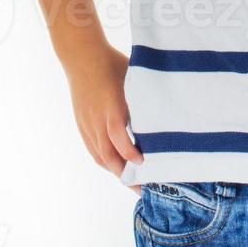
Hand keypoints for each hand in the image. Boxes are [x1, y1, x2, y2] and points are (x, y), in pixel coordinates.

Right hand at [64, 42, 144, 191]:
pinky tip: (117, 168)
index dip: (129, 151)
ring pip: (100, 156)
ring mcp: (87, 124)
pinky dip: (105, 161)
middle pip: (108, 154)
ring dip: (115, 171)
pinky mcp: (82, 125)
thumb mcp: (132, 78)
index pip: (118, 135)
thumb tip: (165, 112)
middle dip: (125, 174)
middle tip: (143, 189)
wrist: (82, 57)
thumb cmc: (113, 64)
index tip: (144, 163)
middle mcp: (97, 119)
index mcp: (111, 106)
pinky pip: (93, 149)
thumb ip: (143, 98)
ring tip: (132, 183)